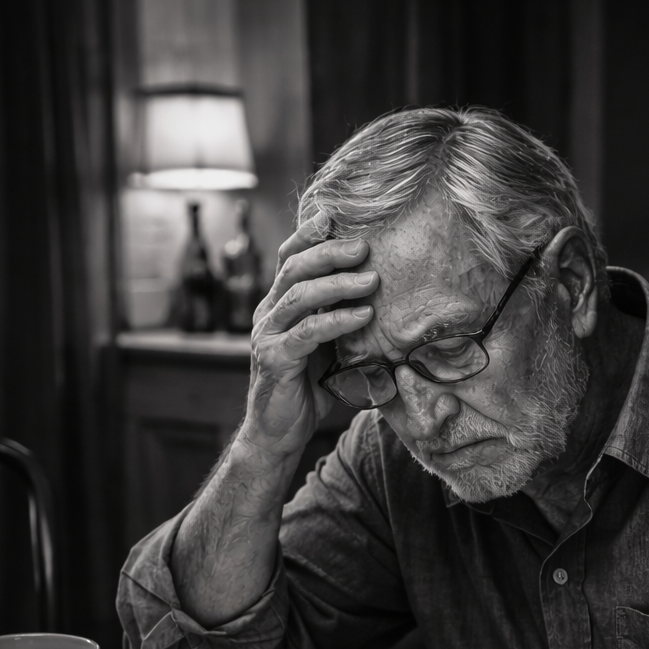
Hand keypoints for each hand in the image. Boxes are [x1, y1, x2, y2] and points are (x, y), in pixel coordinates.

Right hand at [239, 215, 378, 459]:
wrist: (278, 433)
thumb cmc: (306, 389)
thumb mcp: (326, 347)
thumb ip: (339, 320)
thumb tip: (379, 299)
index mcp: (279, 305)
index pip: (289, 258)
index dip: (309, 234)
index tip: (336, 215)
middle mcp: (268, 313)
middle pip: (294, 268)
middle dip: (329, 252)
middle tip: (364, 245)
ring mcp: (268, 335)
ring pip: (299, 295)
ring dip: (337, 284)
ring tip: (371, 279)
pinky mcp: (275, 360)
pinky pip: (307, 332)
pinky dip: (336, 321)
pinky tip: (362, 315)